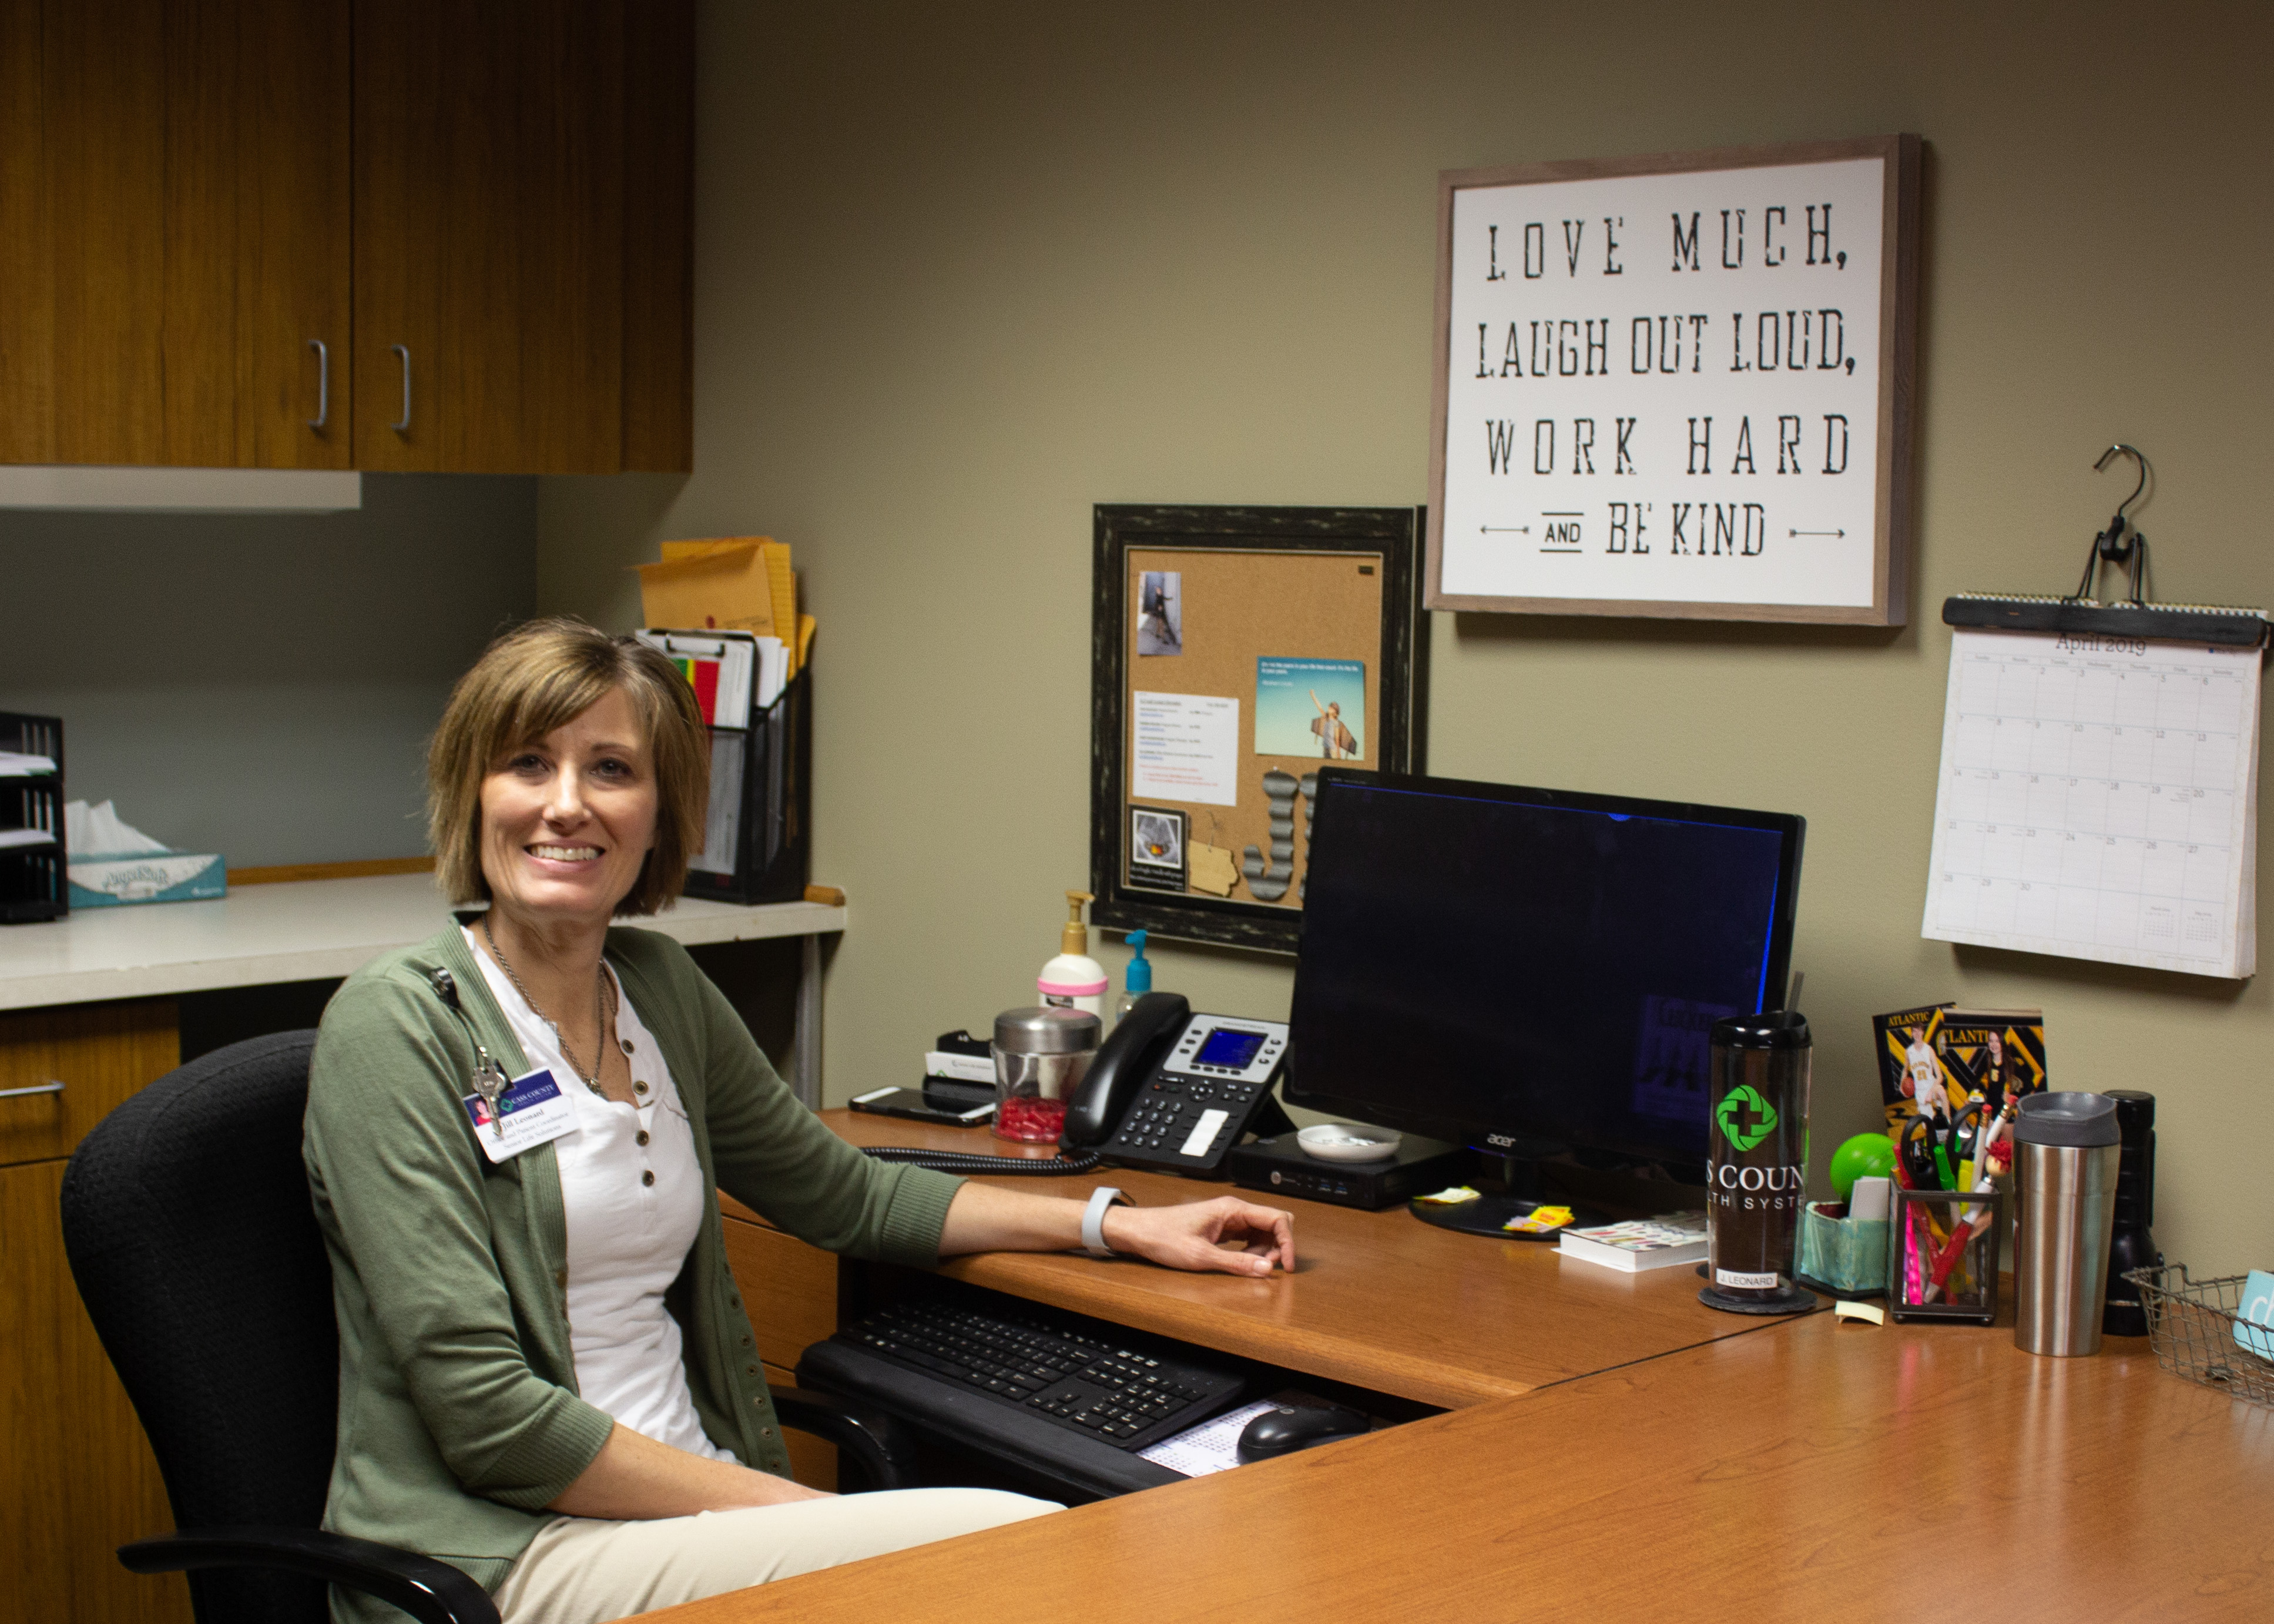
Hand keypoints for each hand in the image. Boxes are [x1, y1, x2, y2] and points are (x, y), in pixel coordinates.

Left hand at [1101, 1196, 1294, 1276]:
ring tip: (1250, 1268)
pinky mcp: (1222, 1229)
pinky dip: (1252, 1251)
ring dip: (1264, 1251)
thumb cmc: (1163, 1236)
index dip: (1287, 1242)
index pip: (1276, 1218)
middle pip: (1273, 1223)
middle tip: (1267, 1268)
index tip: (1286, 1266)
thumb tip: (1265, 1269)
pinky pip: (1248, 1238)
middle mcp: (1233, 1210)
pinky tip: (1242, 1263)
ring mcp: (1228, 1219)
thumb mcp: (1200, 1256)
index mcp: (1231, 1209)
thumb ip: (1236, 1263)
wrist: (1139, 1232)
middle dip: (1278, 1246)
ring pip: (1262, 1232)